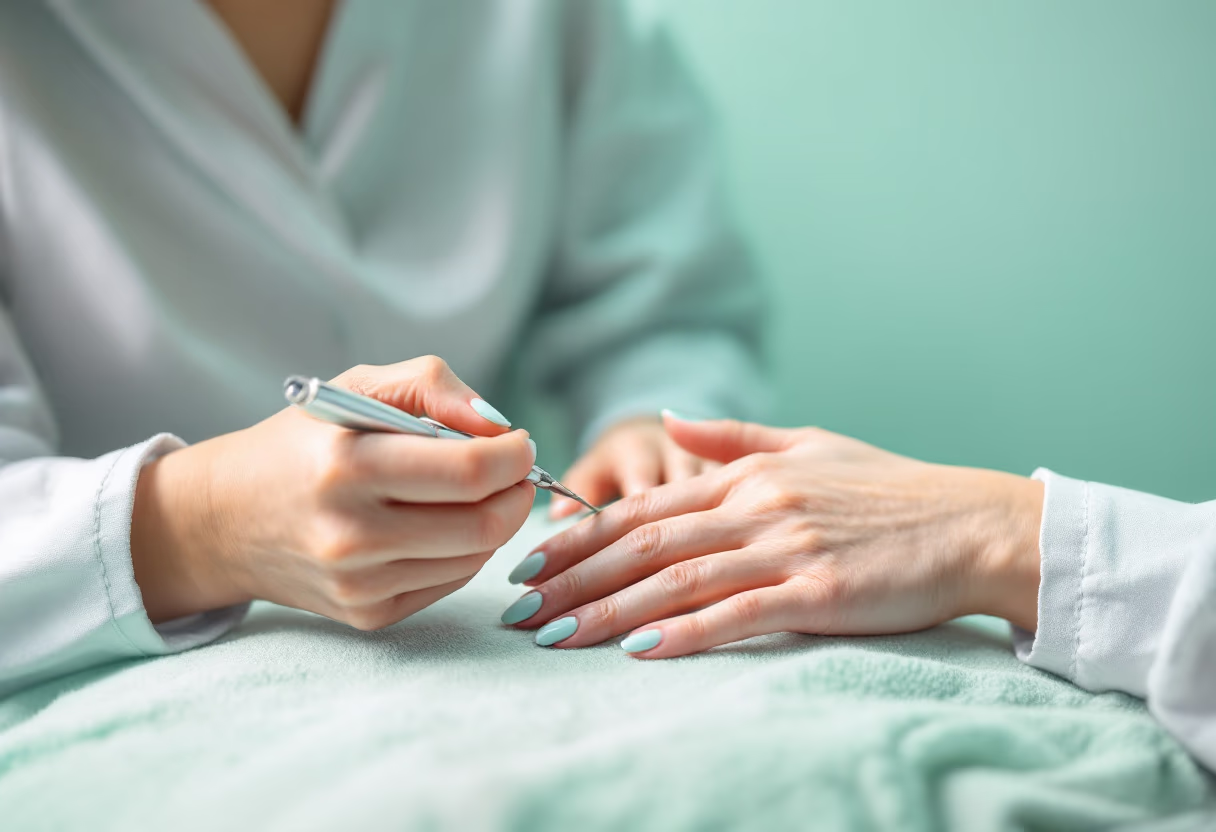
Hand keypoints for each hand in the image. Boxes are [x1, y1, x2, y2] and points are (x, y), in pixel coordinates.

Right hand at [131, 357, 536, 629]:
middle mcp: (351, 533)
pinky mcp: (367, 615)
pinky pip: (450, 582)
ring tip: (475, 493)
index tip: (519, 443)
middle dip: (518, 493)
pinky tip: (440, 525)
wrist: (224, 519)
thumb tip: (498, 426)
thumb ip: (432, 385)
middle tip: (515, 471)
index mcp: (348, 465)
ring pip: (475, 557)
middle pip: (484, 524)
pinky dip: (464, 551)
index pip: (471, 471)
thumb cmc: (303, 441)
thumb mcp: (356, 385)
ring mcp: (359, 583)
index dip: (515, 456)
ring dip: (494, 522)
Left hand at [502, 414, 1042, 656]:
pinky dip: (686, 632)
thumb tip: (669, 420)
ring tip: (555, 636)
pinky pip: (739, 613)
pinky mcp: (819, 590)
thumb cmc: (893, 490)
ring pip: (676, 579)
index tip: (531, 561)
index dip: (579, 536)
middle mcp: (755, 505)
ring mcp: (785, 546)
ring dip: (607, 611)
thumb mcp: (810, 444)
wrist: (973, 522)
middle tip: (519, 609)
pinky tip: (641, 652)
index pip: (643, 507)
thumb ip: (734, 438)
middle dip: (572, 578)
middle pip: (642, 545)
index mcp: (746, 475)